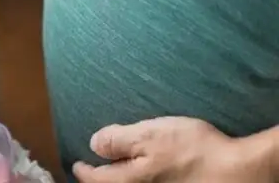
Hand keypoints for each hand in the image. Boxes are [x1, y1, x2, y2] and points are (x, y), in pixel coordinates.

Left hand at [73, 117, 275, 181]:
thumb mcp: (149, 135)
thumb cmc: (192, 151)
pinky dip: (137, 180)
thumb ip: (118, 140)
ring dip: (118, 181)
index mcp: (130, 180)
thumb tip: (93, 144)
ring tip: (113, 171)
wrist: (237, 171)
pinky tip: (143, 173)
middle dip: (99, 180)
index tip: (77, 164)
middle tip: (91, 171)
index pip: (97, 180)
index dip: (84, 171)